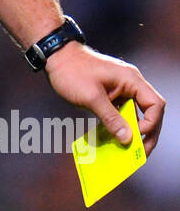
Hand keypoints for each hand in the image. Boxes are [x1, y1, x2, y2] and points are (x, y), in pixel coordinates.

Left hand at [44, 42, 164, 155]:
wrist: (56, 57)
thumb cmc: (72, 71)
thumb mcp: (91, 98)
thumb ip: (111, 119)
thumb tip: (127, 139)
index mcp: (131, 80)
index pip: (155, 104)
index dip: (151, 123)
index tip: (136, 136)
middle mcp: (130, 83)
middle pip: (150, 110)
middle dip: (147, 132)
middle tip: (141, 153)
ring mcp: (121, 88)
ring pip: (136, 113)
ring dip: (133, 130)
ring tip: (129, 150)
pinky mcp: (111, 93)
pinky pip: (122, 111)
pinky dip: (120, 124)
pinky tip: (115, 138)